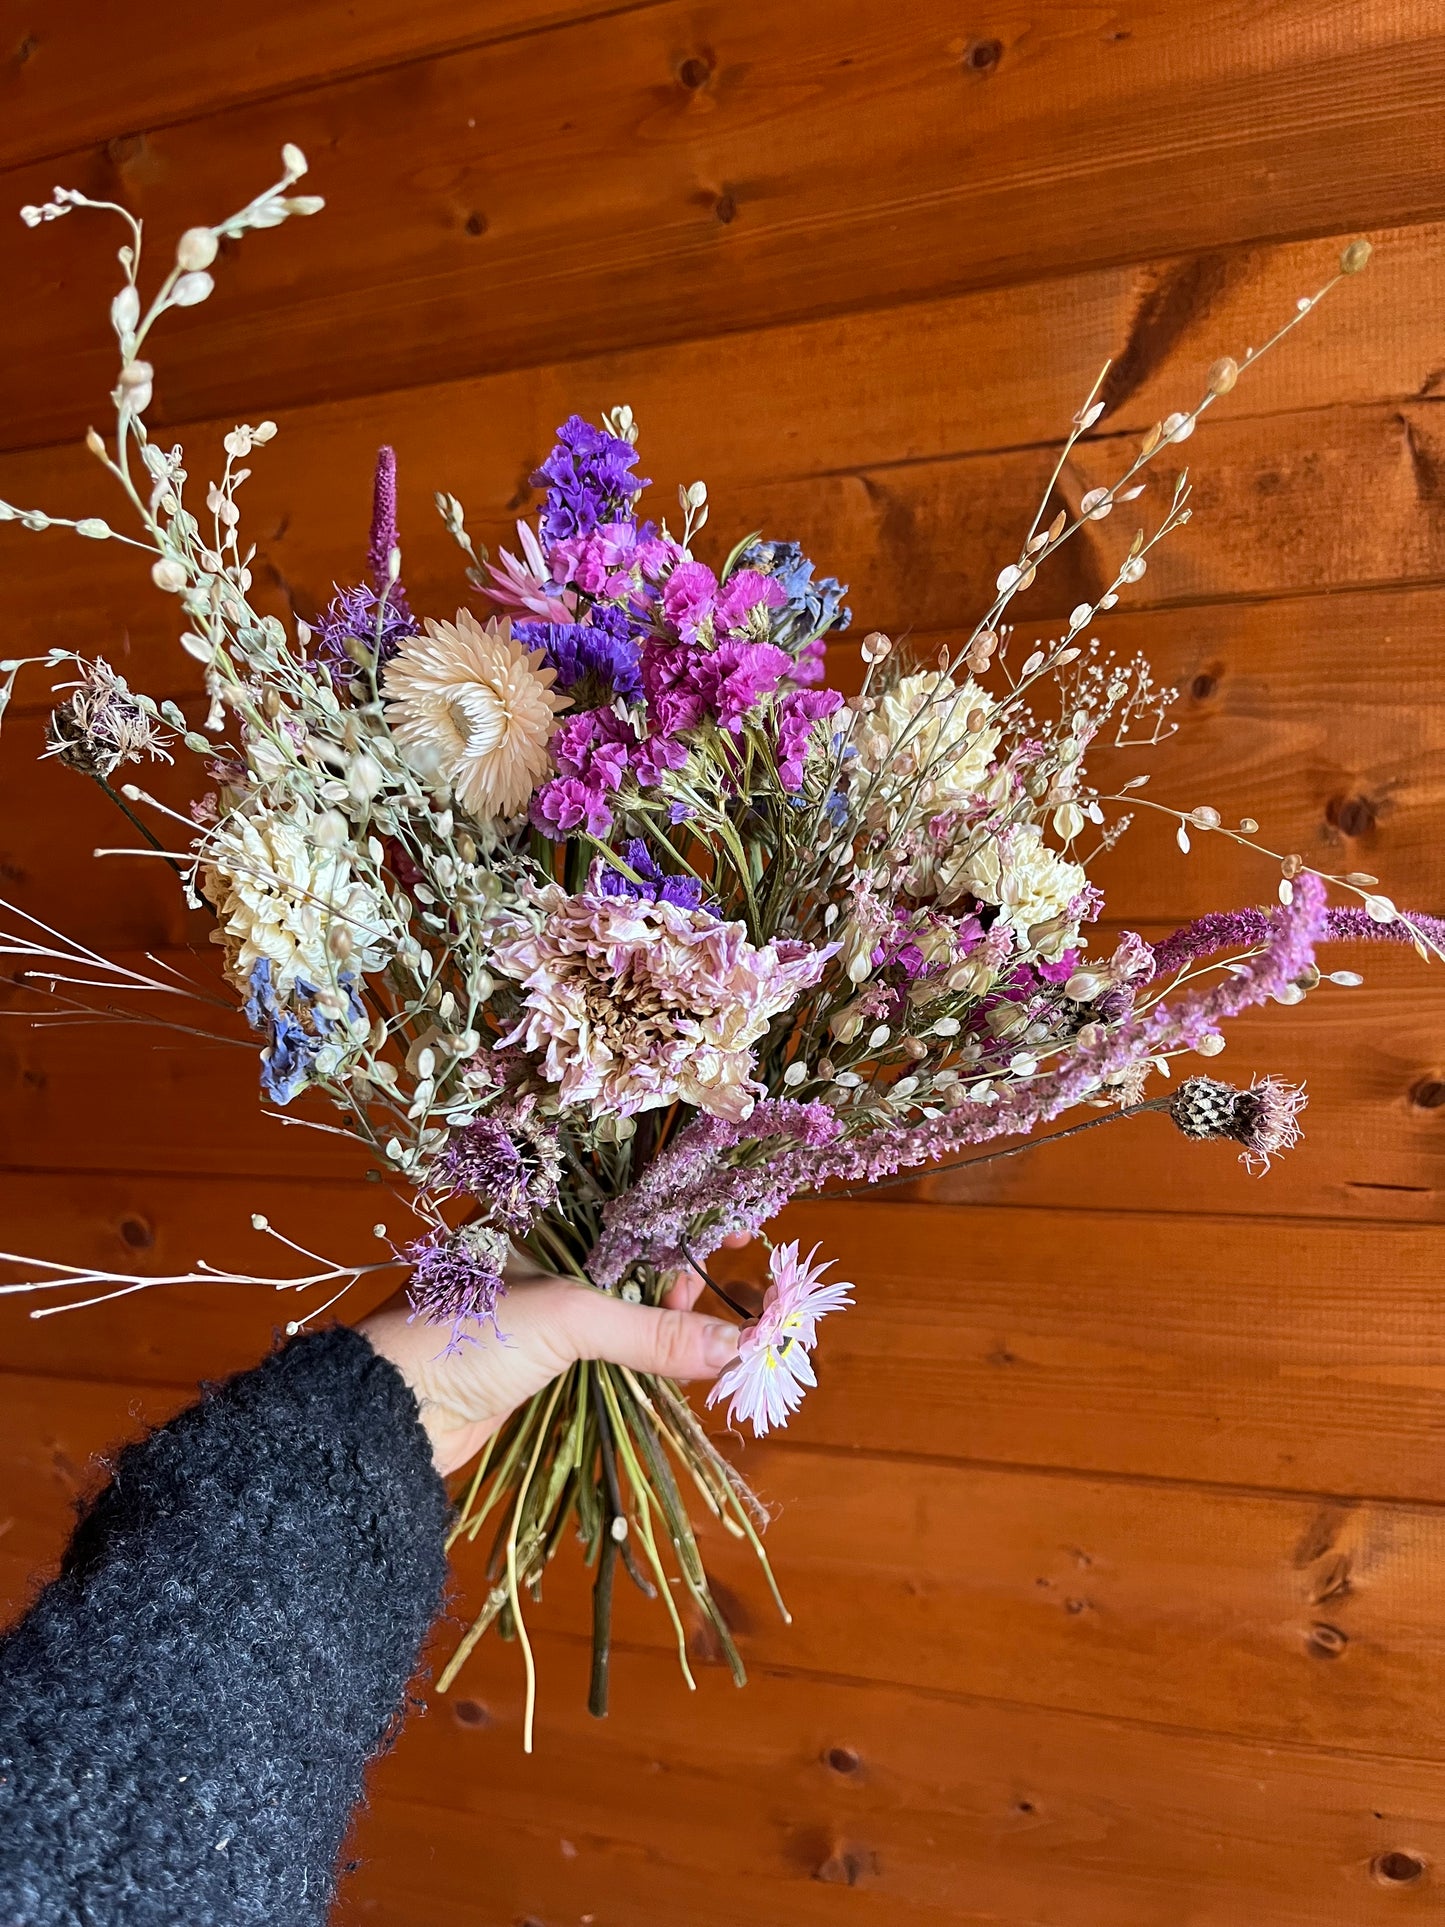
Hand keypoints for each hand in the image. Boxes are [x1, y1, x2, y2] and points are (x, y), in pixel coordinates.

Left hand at [359, 1244, 745, 1476]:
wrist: (392, 1413)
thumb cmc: (466, 1334)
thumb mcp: (566, 1318)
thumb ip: (651, 1329)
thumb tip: (735, 1344)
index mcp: (539, 1212)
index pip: (627, 1196)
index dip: (682, 1207)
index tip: (738, 1220)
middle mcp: (543, 1249)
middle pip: (634, 1250)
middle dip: (685, 1266)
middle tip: (733, 1287)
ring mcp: (543, 1304)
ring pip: (625, 1301)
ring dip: (671, 1314)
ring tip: (715, 1327)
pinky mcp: (544, 1356)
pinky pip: (611, 1344)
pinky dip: (647, 1350)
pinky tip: (683, 1357)